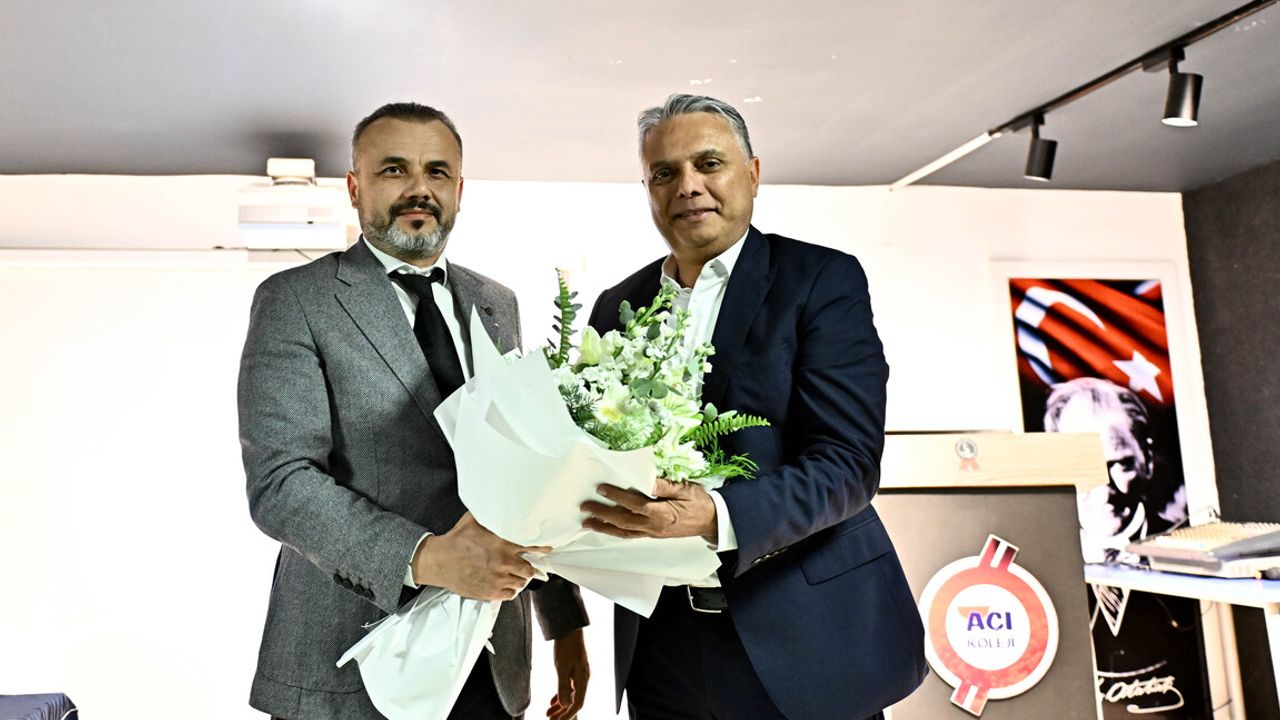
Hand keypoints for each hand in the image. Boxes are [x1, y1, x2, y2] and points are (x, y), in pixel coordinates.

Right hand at [411, 512, 548, 599]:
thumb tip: (499, 503)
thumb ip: (491, 515)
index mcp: (503, 543)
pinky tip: (507, 584)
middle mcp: (504, 562)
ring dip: (521, 578)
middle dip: (531, 567)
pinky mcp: (490, 592)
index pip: (533, 546)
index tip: (549, 549)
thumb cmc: (456, 540)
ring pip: (521, 583)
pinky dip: (511, 589)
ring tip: (516, 574)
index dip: (543, 548)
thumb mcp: (474, 520)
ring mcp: (498, 579)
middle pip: (530, 569)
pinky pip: (510, 594)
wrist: (439, 561)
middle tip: (528, 565)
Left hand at [546, 628, 588, 718]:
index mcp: (582, 679)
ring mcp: (579, 676)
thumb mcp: (562, 667)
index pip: (577, 703)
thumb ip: (563, 686)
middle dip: (563, 714)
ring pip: (571, 696)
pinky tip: (552, 703)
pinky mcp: (574, 672)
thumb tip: (563, 704)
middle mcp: (583, 679)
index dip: (568, 715)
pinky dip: (560, 697)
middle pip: (574, 702)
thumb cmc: (566, 647)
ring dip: (560, 707)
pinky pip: (568, 689)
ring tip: (549, 715)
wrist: (569, 630)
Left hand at [581, 478, 716, 542]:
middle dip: (602, 514)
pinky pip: (630, 535)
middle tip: (584, 508)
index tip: (601, 488)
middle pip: (623, 521)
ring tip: (587, 523)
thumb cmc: (700, 502)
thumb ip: (665, 486)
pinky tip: (606, 528)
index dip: (616, 496)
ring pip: (624, 531)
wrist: (712, 521)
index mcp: (662, 514)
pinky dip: (616, 532)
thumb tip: (647, 481)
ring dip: (604, 527)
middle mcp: (654, 526)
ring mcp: (652, 533)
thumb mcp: (686, 489)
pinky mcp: (653, 535)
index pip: (634, 504)